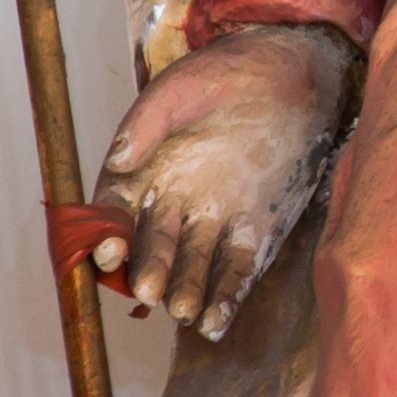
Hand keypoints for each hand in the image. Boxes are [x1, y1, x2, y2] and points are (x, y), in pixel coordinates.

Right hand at [91, 22, 356, 339]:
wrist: (289, 73)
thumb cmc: (225, 74)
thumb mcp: (179, 89)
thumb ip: (147, 123)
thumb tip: (117, 160)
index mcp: (145, 174)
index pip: (116, 214)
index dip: (107, 234)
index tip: (107, 251)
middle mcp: (175, 205)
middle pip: (153, 248)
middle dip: (150, 270)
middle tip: (149, 290)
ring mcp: (214, 222)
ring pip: (193, 268)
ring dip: (186, 292)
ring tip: (183, 311)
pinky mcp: (255, 233)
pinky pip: (235, 271)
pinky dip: (225, 297)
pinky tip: (216, 322)